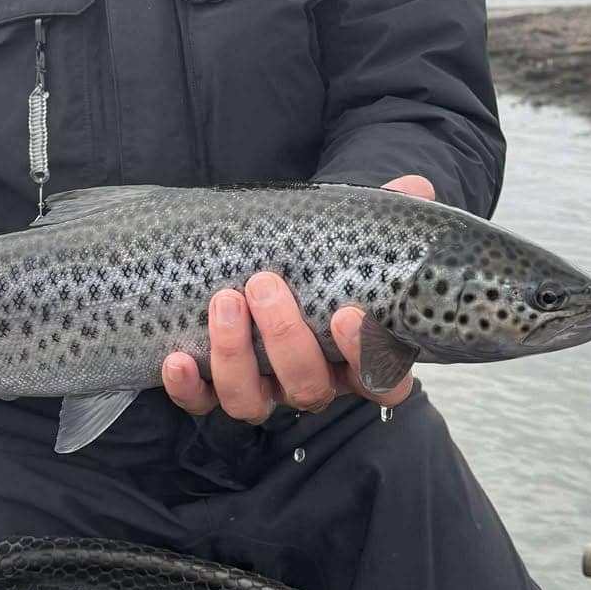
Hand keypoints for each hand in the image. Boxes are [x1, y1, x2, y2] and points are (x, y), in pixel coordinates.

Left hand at [162, 175, 435, 423]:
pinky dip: (188, 387)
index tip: (348, 314)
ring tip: (224, 300)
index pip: (382, 381)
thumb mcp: (351, 235)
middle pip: (309, 387)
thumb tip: (415, 186)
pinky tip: (176, 358)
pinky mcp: (215, 390)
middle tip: (264, 283)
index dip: (368, 358)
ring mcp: (264, 390)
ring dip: (235, 355)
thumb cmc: (319, 257)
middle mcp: (313, 381)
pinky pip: (202, 403)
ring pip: (253, 401)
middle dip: (285, 339)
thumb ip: (384, 215)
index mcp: (356, 355)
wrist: (266, 260)